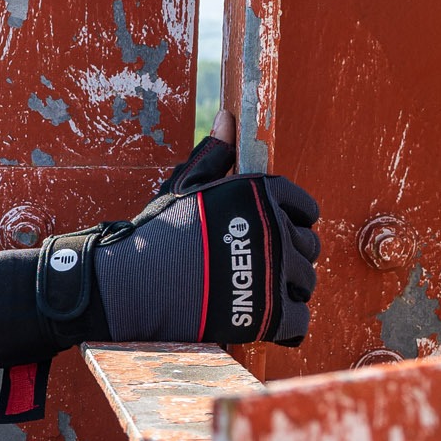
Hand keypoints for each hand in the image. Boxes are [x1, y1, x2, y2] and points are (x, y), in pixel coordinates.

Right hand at [96, 111, 320, 346]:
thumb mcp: (185, 186)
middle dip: (288, 257)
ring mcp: (274, 273)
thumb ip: (215, 153)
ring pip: (306, 282)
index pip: (306, 209)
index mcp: (262, 195)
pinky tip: (262, 317)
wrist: (132, 284)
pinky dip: (285, 323)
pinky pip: (299, 320)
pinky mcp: (268, 314)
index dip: (290, 223)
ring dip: (287, 289)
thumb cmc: (158, 234)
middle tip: (254, 268)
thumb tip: (227, 117)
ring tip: (254, 292)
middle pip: (308, 247)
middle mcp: (275, 230)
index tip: (267, 237)